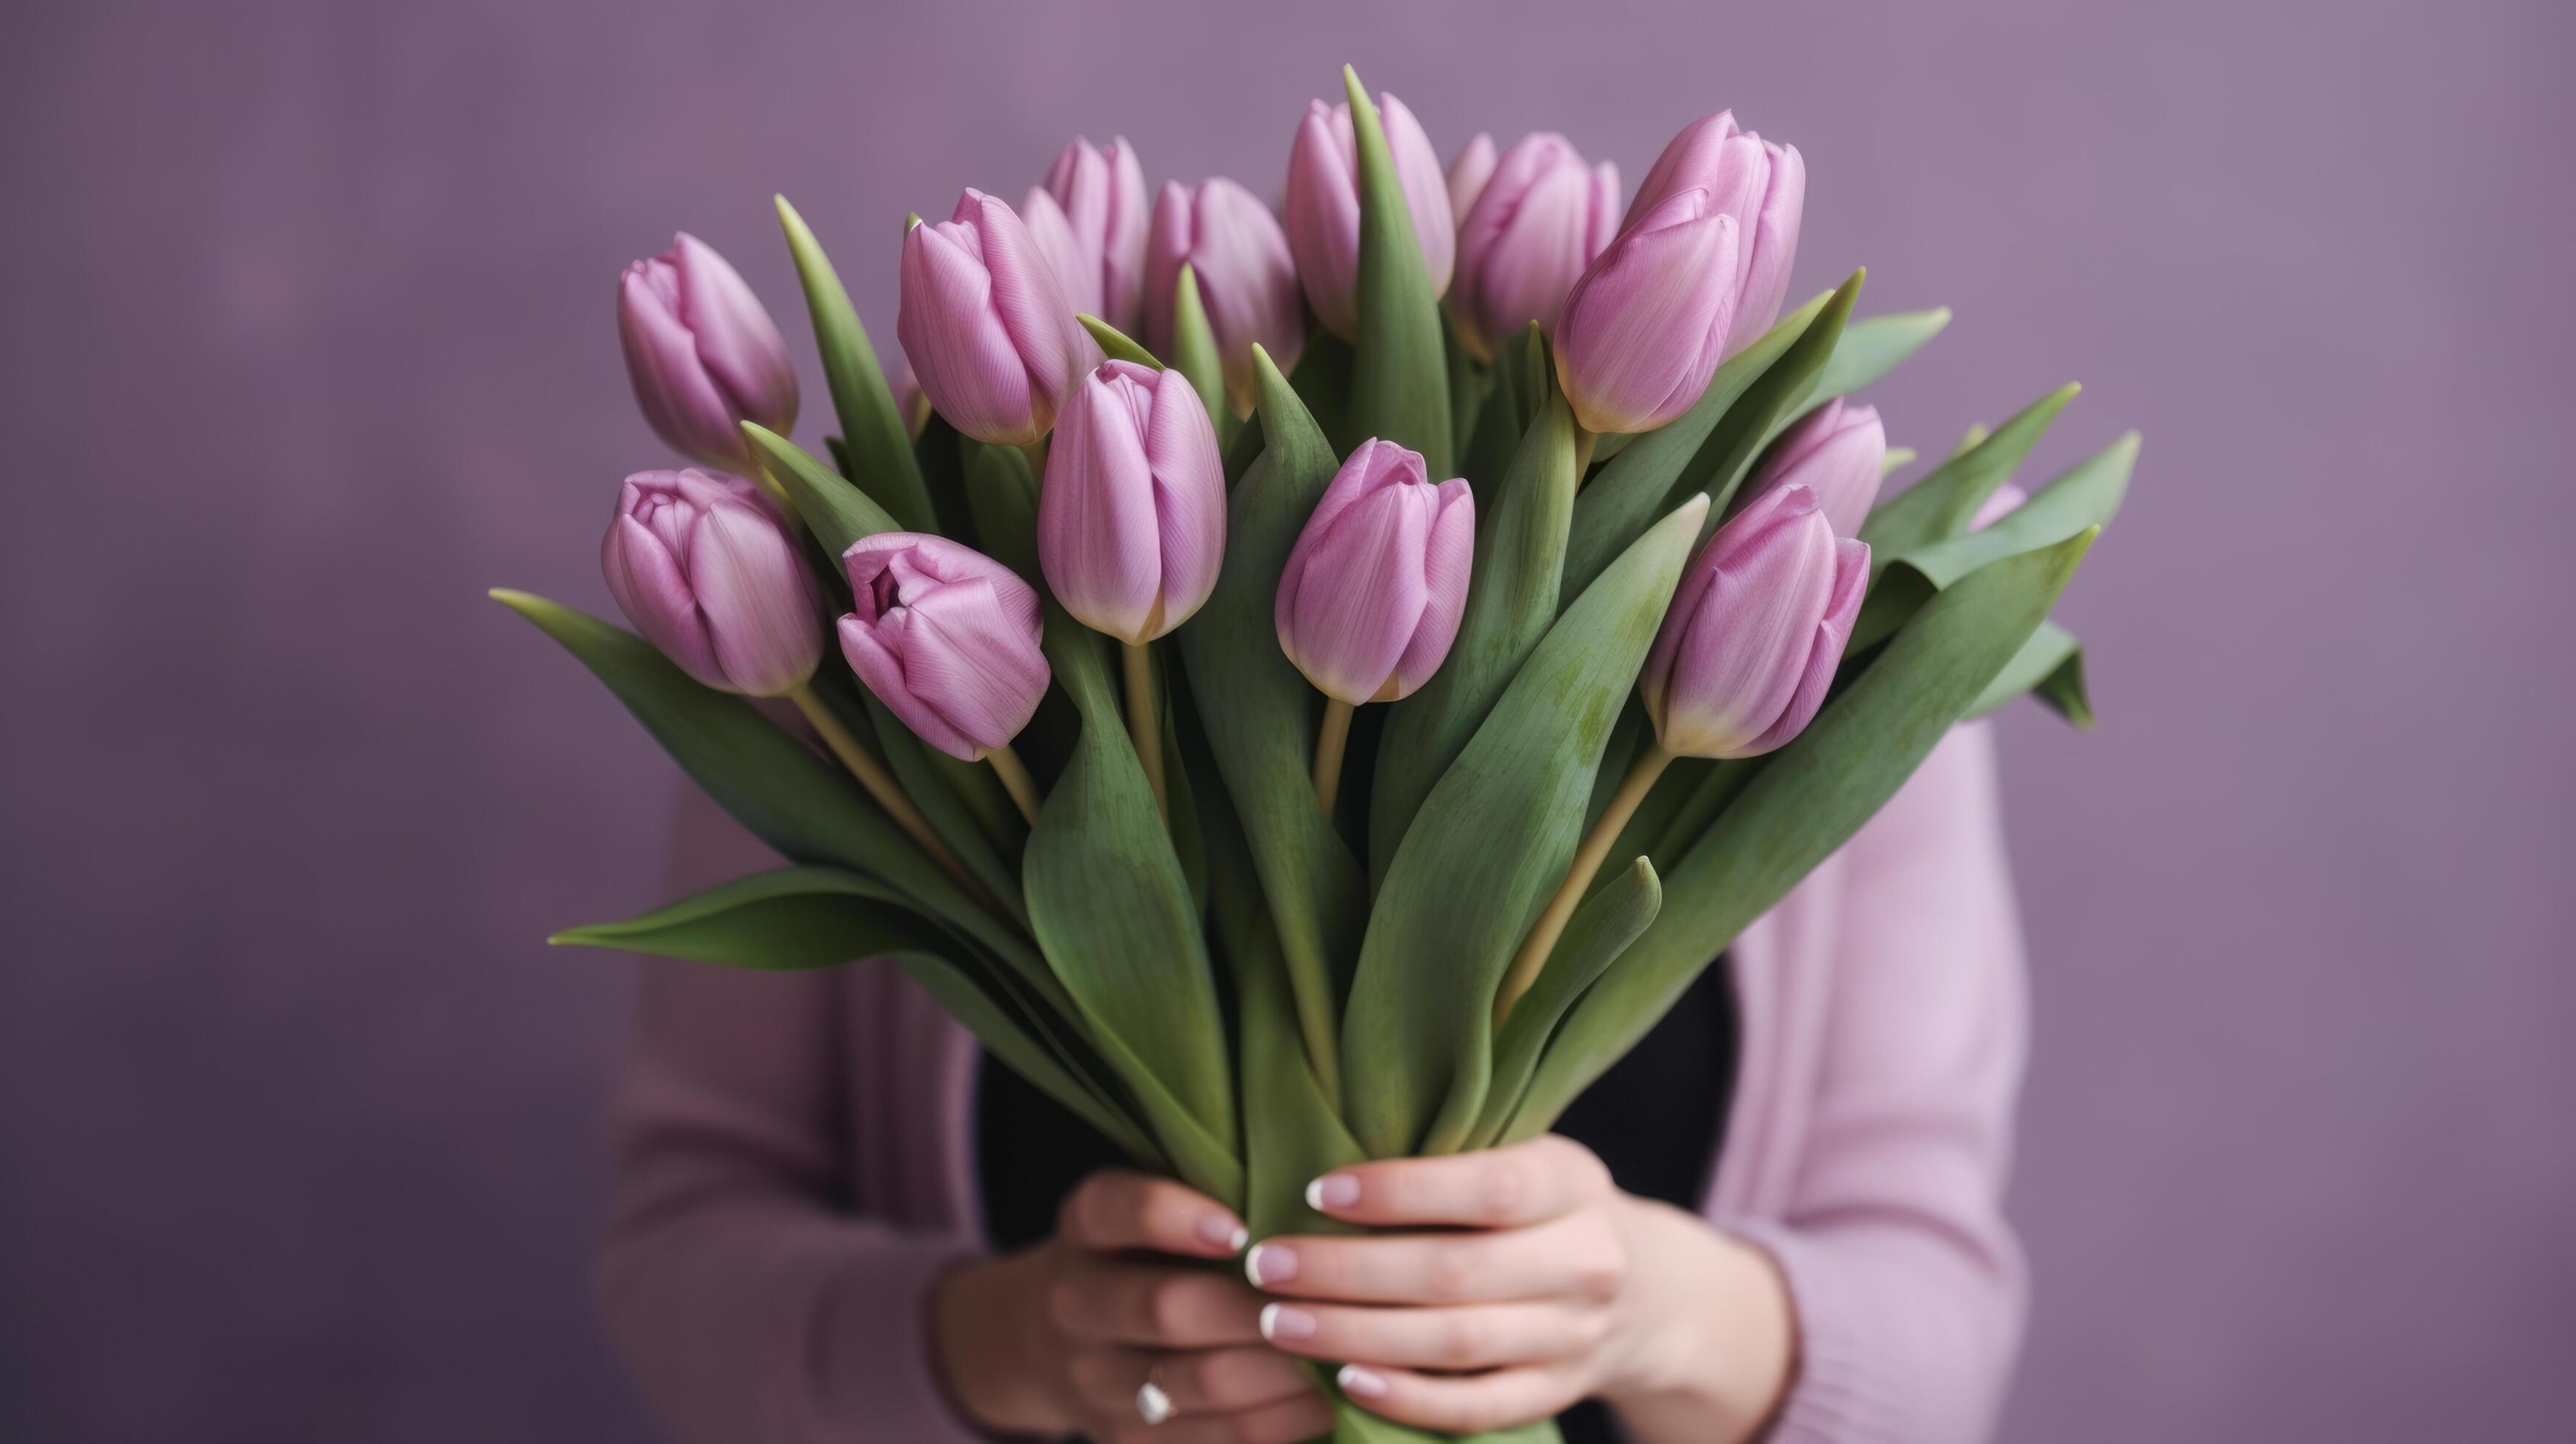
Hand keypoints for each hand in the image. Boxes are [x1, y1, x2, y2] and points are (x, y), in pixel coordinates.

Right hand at [930, 1170, 1333, 1442]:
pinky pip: (1210, 1438)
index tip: (1242, 1230)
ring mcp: (1095, 1380)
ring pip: (1196, 1382)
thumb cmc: (1137, 1257)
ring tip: (1343, 1354)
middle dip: (1255, 1309)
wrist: (1048, 1345)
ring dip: (1279, 1371)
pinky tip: (1324, 1402)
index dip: (1176, 1218)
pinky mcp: (1124, 1438)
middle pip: (1166, 1308)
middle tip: (1327, 1301)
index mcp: (1085, 1229)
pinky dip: (1275, 1422)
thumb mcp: (1143, 1212)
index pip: (1117, 1212)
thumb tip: (1313, 1187)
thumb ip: (1209, 1192)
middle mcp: (1075, 1302)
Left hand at [1239, 1135, 1796, 1442]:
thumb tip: (1325, 1134)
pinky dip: (1410, 1399)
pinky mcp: (1557, 1393)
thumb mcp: (1529, 1155)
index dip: (1401, 1191)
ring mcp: (1574, 1336)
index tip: (1315, 1190)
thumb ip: (1456, 1148)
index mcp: (1572, 1183)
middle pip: (1456, 1272)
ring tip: (1281, 1323)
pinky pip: (1478, 1406)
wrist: (1650, 1294)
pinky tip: (1346, 1381)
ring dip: (1357, 1335)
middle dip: (1347, 1271)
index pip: (1489, 1188)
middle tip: (1266, 1263)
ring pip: (1457, 1343)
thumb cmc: (1547, 1206)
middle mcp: (1584, 1261)